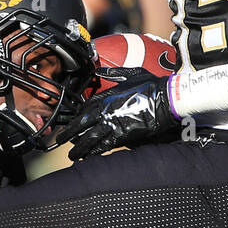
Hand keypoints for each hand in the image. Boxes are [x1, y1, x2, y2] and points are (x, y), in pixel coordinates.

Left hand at [57, 76, 177, 160]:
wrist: (166, 100)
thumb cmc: (151, 86)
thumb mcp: (131, 73)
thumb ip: (114, 73)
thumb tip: (101, 70)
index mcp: (106, 97)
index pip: (85, 108)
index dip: (77, 116)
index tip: (72, 122)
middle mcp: (105, 111)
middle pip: (81, 124)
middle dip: (69, 134)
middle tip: (62, 141)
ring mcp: (112, 124)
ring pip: (89, 138)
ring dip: (79, 148)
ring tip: (73, 155)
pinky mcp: (122, 136)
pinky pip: (104, 146)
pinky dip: (95, 153)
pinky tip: (88, 158)